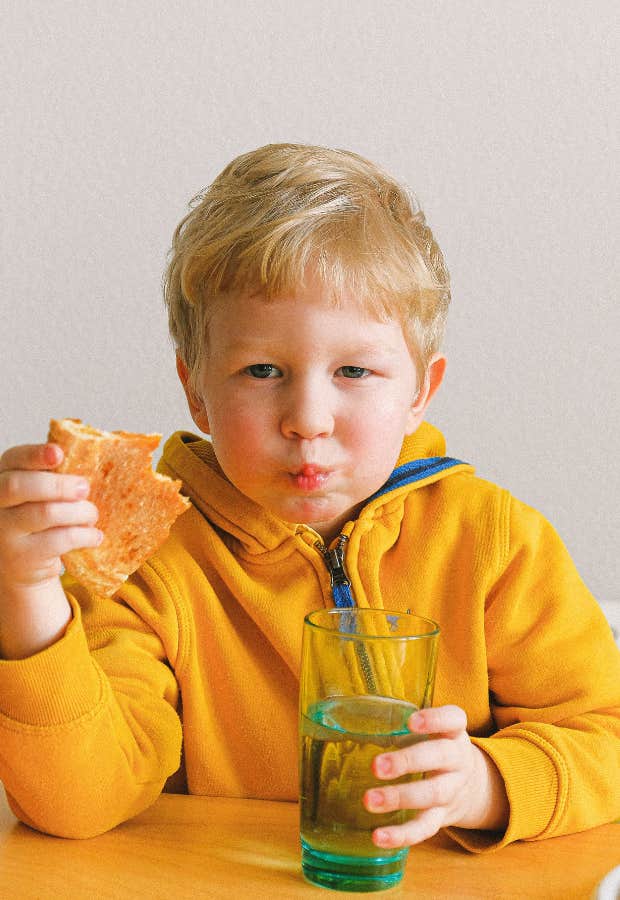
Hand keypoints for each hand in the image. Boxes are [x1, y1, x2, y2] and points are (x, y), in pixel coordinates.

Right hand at [0, 442, 101, 588]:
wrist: (20, 569)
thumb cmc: (35, 525)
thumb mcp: (35, 498)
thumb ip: (51, 480)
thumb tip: (86, 462)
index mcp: (0, 480)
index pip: (13, 460)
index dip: (35, 454)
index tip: (59, 453)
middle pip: (20, 486)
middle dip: (59, 484)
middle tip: (84, 488)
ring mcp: (5, 532)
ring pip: (45, 512)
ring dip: (79, 511)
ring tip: (91, 515)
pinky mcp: (23, 557)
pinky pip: (60, 539)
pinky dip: (85, 535)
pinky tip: (94, 536)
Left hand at [364, 705, 508, 847]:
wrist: (472, 786)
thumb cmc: (436, 748)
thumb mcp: (432, 731)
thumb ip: (401, 723)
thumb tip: (351, 716)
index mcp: (453, 733)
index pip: (453, 719)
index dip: (435, 720)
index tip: (411, 721)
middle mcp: (458, 760)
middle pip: (439, 757)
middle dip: (407, 761)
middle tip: (376, 766)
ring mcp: (452, 790)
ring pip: (431, 794)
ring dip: (399, 798)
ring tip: (369, 800)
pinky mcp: (442, 817)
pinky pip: (425, 828)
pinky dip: (402, 835)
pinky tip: (379, 836)